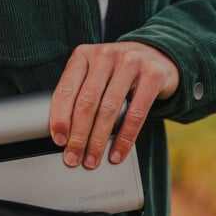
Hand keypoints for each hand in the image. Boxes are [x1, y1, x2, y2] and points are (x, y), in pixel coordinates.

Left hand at [49, 41, 178, 168]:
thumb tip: (64, 135)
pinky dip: (125, 139)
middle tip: (74, 158)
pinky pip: (136, 114)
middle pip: (86, 102)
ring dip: (98, 141)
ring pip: (109, 110)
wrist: (156, 57)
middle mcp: (105, 54)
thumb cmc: (117, 73)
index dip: (60, 118)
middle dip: (78, 136)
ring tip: (92, 160)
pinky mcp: (153, 74)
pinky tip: (117, 154)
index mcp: (83, 55)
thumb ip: (79, 94)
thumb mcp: (94, 74)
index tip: (59, 140)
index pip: (66, 89)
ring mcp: (130, 62)